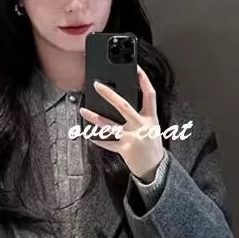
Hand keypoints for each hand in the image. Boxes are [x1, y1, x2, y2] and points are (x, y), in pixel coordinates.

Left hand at [79, 65, 164, 182]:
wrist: (155, 168)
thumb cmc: (152, 146)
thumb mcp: (152, 127)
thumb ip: (141, 115)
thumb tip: (122, 103)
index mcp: (151, 118)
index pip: (149, 95)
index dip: (144, 80)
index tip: (137, 68)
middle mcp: (141, 126)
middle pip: (124, 106)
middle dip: (109, 94)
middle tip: (97, 85)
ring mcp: (132, 138)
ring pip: (110, 126)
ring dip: (95, 118)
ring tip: (83, 111)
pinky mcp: (124, 150)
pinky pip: (108, 144)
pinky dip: (98, 140)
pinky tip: (89, 135)